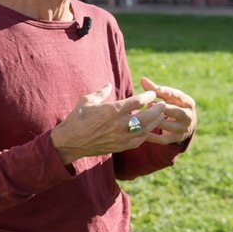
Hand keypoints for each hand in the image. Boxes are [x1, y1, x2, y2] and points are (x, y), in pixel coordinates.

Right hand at [50, 84, 166, 163]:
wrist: (69, 143)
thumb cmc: (77, 119)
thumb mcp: (87, 101)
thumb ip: (101, 92)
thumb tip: (108, 84)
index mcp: (112, 111)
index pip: (137, 102)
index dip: (148, 96)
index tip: (152, 93)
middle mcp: (119, 125)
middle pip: (146, 117)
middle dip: (157, 110)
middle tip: (163, 104)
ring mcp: (120, 137)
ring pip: (145, 130)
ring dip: (154, 123)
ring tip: (159, 116)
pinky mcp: (120, 146)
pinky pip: (138, 141)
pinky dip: (146, 134)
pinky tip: (148, 129)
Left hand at [138, 76, 196, 145]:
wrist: (184, 124)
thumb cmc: (173, 105)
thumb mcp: (168, 97)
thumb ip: (156, 89)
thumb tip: (142, 79)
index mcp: (188, 103)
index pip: (180, 96)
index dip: (169, 92)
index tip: (158, 89)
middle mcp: (189, 116)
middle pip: (177, 112)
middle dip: (163, 108)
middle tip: (149, 105)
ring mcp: (184, 129)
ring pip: (169, 126)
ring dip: (155, 122)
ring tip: (142, 118)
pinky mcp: (177, 139)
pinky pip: (163, 139)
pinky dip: (152, 136)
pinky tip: (141, 132)